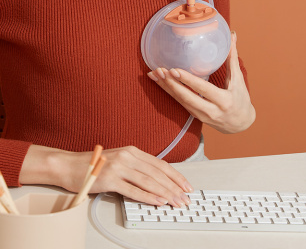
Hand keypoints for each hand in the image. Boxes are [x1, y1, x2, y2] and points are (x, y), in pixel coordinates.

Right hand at [20, 145, 193, 207]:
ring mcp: (119, 167)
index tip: (186, 186)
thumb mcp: (120, 160)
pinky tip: (158, 202)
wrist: (70, 165)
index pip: (160, 164)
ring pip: (148, 181)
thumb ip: (137, 167)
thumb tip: (157, 181)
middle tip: (185, 198)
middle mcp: (128, 156)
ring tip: (176, 202)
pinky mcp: (110, 179)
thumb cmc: (95, 165)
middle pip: (157, 173)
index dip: (175, 176)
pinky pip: (133, 190)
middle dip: (174, 187)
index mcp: (133, 151)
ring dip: (165, 193)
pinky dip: (148, 197)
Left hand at [147, 31, 255, 133]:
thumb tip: (233, 35)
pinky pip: (180, 103)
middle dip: (171, 84)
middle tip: (158, 70)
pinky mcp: (195, 116)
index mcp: (224, 100)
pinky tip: (160, 83)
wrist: (241, 124)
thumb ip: (232, 57)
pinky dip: (169, 93)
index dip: (188, 80)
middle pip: (187, 97)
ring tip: (154, 74)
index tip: (174, 70)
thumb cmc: (241, 99)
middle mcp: (211, 111)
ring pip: (180, 101)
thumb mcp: (238, 80)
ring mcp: (202, 115)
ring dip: (166, 88)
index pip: (203, 89)